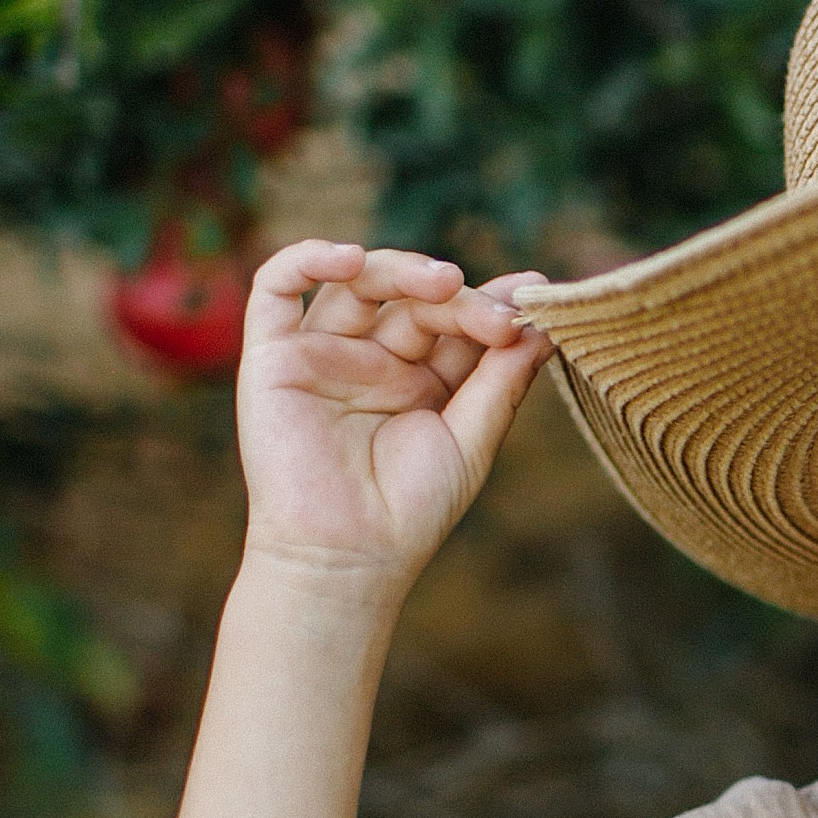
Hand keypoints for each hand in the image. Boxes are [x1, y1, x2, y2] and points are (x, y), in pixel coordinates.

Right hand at [234, 241, 551, 588]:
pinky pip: (276, 287)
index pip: (454, 320)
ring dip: (401, 269)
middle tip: (494, 318)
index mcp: (420, 379)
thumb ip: (502, 379)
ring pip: (356, 282)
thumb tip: (545, 323)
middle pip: (412, 298)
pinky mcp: (273, 356)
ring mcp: (323, 353)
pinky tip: (350, 259)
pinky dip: (307, 258)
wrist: (345, 558)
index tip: (530, 300)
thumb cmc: (409, 512)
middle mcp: (371, 360)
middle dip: (457, 297)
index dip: (489, 303)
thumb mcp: (471, 440)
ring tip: (444, 283)